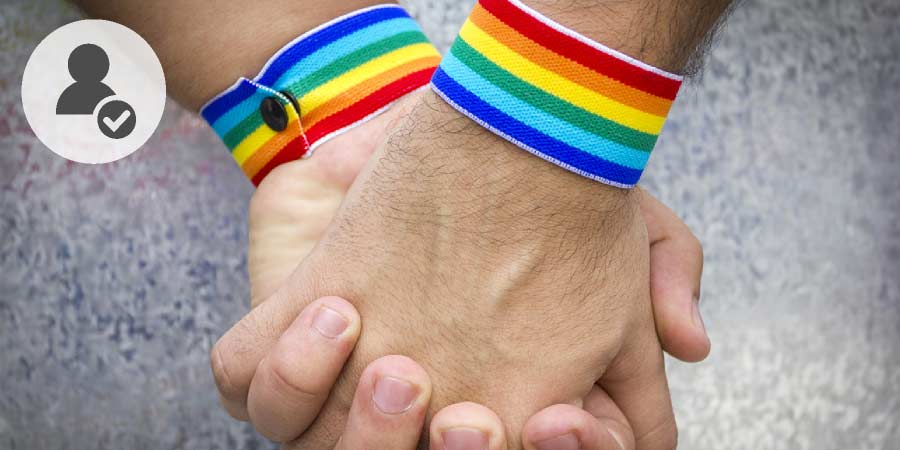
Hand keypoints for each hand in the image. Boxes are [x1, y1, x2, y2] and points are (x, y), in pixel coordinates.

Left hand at [215, 91, 705, 448]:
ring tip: (392, 361)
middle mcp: (426, 404)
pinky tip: (329, 312)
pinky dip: (282, 372)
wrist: (441, 127)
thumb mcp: (616, 214)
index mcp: (509, 398)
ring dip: (361, 431)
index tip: (559, 418)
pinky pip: (258, 389)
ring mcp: (346, 380)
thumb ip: (662, 274)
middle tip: (464, 413)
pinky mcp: (283, 336)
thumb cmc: (532, 184)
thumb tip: (689, 342)